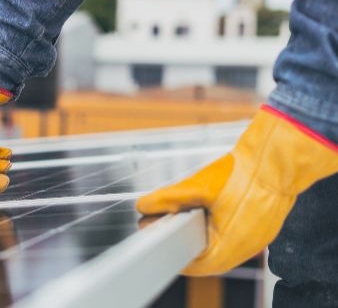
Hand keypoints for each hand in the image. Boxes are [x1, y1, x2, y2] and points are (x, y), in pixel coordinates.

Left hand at [137, 105, 337, 275]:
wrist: (278, 158)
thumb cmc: (244, 174)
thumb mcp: (197, 187)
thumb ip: (167, 199)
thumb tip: (144, 206)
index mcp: (230, 248)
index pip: (195, 265)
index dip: (173, 252)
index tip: (160, 240)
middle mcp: (246, 249)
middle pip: (209, 255)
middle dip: (186, 240)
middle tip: (168, 224)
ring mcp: (258, 238)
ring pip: (224, 244)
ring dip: (203, 233)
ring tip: (186, 215)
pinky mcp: (264, 226)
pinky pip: (237, 233)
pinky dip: (220, 225)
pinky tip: (210, 210)